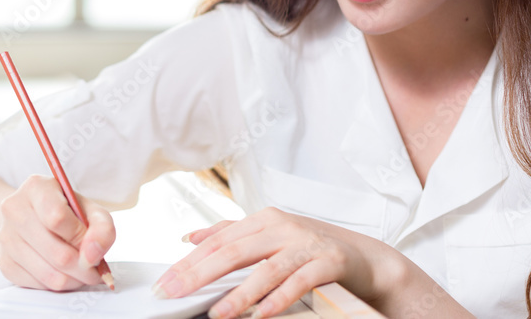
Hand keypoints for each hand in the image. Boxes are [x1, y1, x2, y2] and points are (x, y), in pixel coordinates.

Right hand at [0, 174, 115, 290]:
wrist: (30, 216)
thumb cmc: (64, 210)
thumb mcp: (88, 208)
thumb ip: (102, 227)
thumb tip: (93, 255)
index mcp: (36, 187)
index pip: (57, 218)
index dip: (81, 238)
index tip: (92, 245)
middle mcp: (14, 210)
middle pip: (57, 253)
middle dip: (84, 268)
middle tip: (95, 269)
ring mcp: (6, 237)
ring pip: (49, 275)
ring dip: (74, 279)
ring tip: (82, 271)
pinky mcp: (4, 262)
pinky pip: (39, 285)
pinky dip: (58, 284)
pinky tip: (63, 272)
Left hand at [151, 207, 396, 318]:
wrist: (365, 258)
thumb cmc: (312, 249)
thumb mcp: (270, 236)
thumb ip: (232, 234)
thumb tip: (191, 237)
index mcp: (263, 220)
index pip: (218, 240)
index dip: (189, 261)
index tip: (166, 282)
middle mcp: (282, 227)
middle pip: (233, 251)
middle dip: (199, 275)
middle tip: (175, 294)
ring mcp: (306, 243)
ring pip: (265, 268)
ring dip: (240, 294)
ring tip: (219, 313)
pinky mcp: (329, 261)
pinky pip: (300, 280)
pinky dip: (280, 297)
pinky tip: (264, 313)